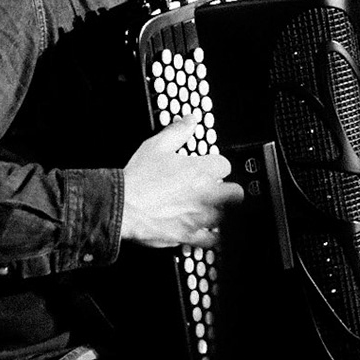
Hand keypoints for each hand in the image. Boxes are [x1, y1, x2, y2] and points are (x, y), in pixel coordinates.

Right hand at [120, 117, 244, 248]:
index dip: (216, 166)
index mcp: (201, 170)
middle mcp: (206, 194)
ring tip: (211, 210)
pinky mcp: (191, 236)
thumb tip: (190, 120)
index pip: (225, 165)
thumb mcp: (156, 146)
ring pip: (229, 217)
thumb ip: (178, 132)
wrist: (122, 206)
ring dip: (222, 213)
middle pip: (237, 193)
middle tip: (217, 191)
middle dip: (228, 191)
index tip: (208, 169)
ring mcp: (201, 217)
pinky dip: (212, 236)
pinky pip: (213, 239)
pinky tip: (205, 231)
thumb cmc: (138, 178)